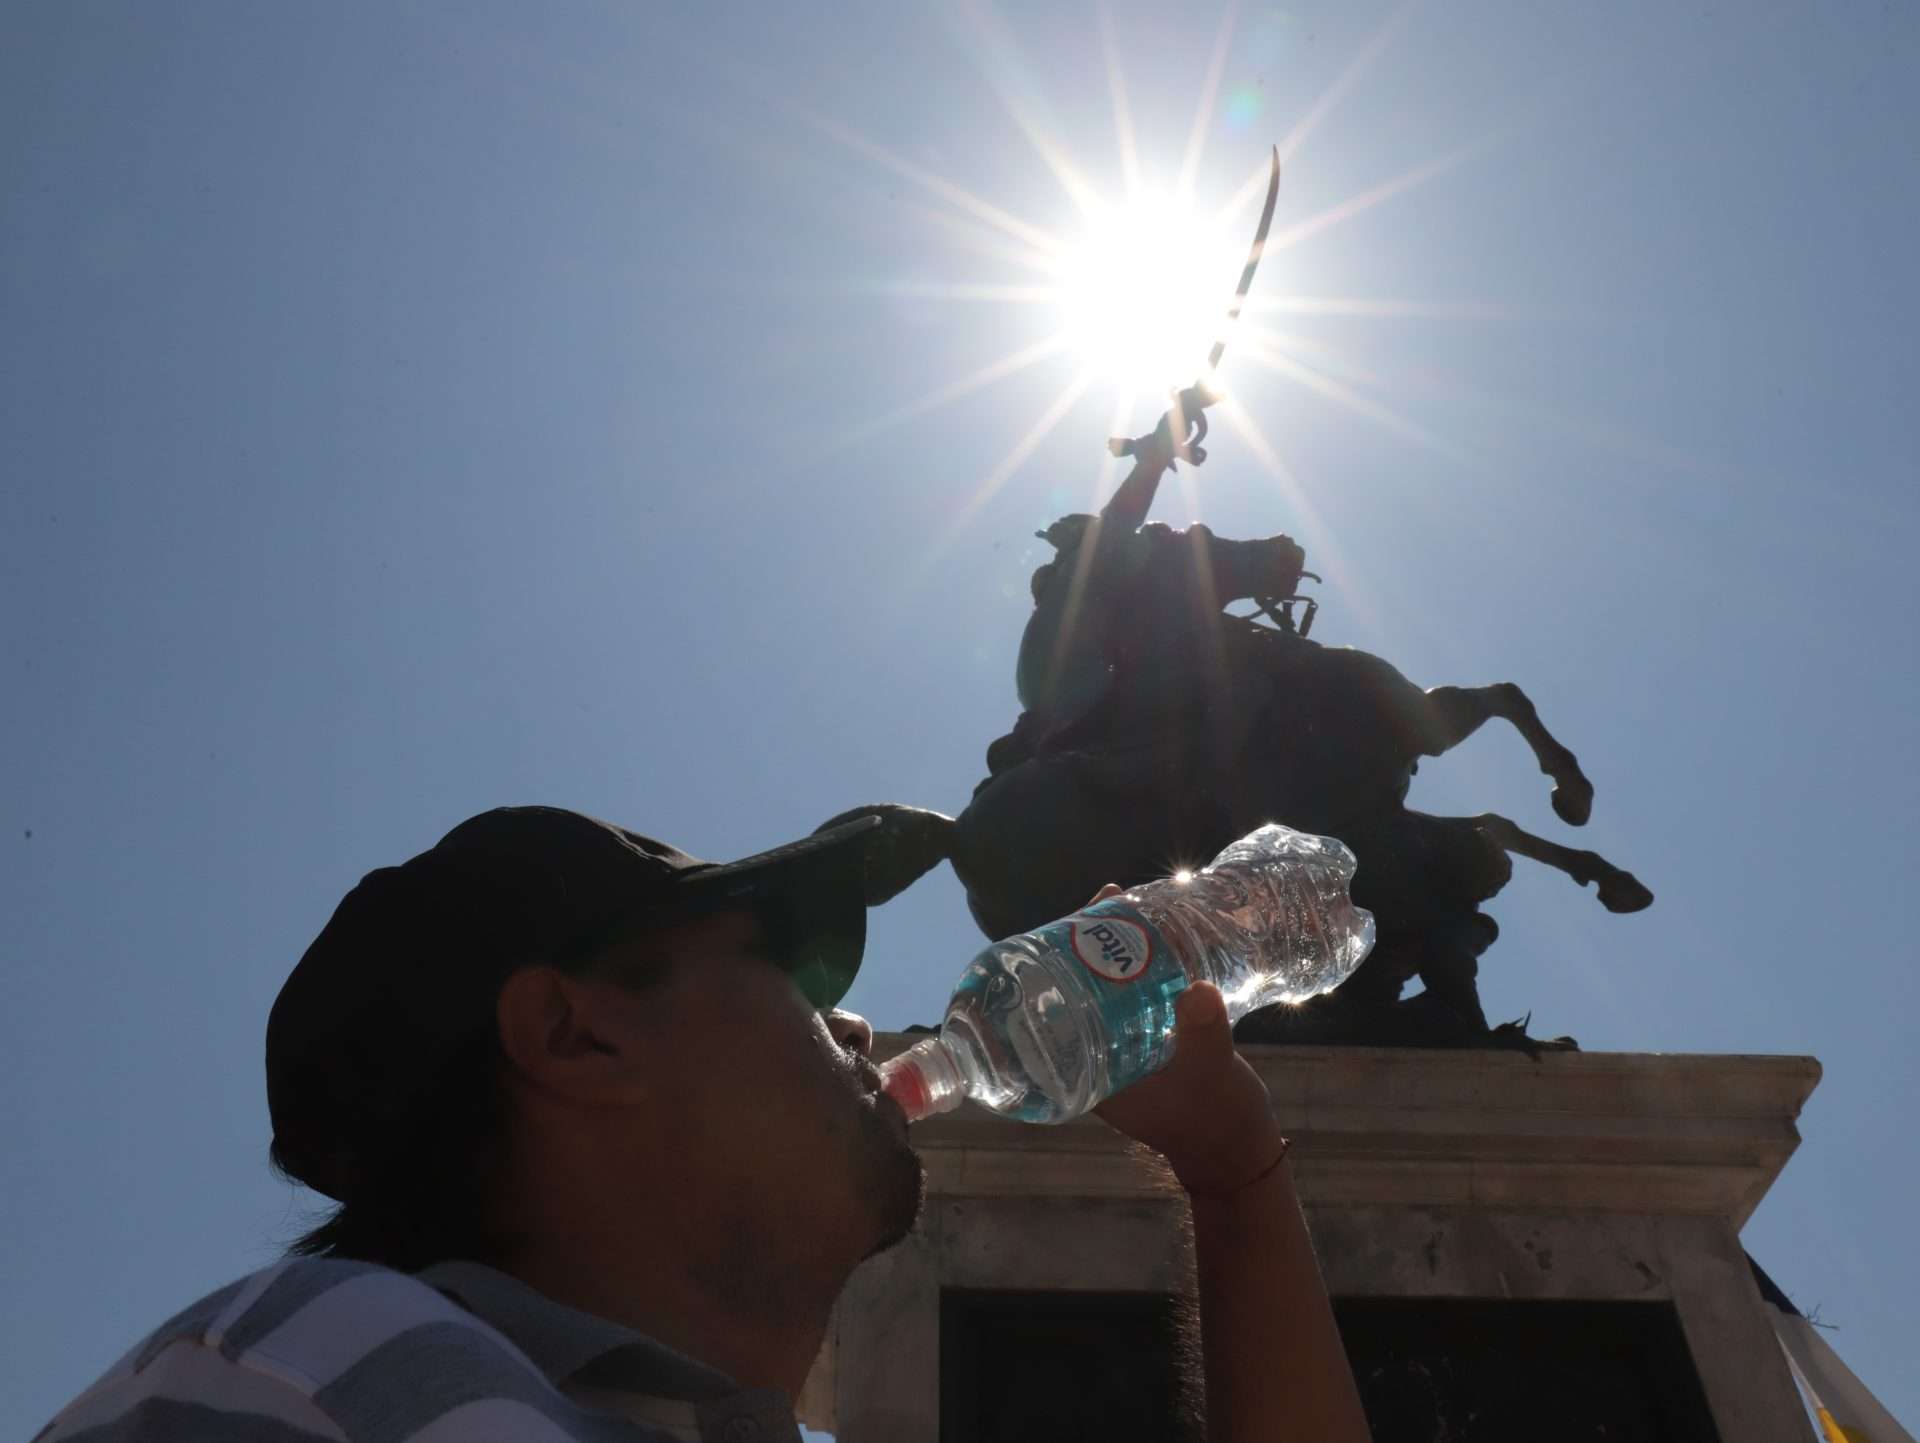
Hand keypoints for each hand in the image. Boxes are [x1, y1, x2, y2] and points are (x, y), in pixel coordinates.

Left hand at [1085, 888, 1287, 1196]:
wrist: (1240, 1148)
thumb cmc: (1215, 1120)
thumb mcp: (1210, 1074)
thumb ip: (1204, 1035)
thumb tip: (1200, 991)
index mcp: (1087, 1071)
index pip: (1055, 1006)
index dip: (1060, 961)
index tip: (1074, 920)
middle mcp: (1097, 1056)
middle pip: (1080, 987)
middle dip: (1092, 944)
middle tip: (1111, 898)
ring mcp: (1124, 1048)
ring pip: (1111, 988)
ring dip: (1121, 950)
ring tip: (1135, 904)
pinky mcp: (1150, 1041)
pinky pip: (1139, 995)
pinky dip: (1147, 966)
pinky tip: (1165, 936)